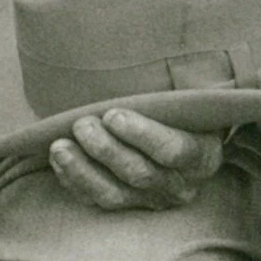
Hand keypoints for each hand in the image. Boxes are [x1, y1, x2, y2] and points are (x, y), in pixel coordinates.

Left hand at [46, 103, 218, 213]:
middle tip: (82, 124)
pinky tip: (59, 160)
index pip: (173, 151)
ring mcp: (151, 200)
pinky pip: (96, 200)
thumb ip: (176, 90)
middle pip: (139, 174)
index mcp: (201, 156)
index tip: (113, 115)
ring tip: (59, 147)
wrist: (184, 137)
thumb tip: (158, 54)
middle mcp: (179, 185)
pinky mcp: (125, 206)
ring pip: (115, 194)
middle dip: (106, 150)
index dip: (142, 135)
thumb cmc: (182, 111)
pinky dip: (74, 181)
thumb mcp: (189, 100)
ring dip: (83, 170)